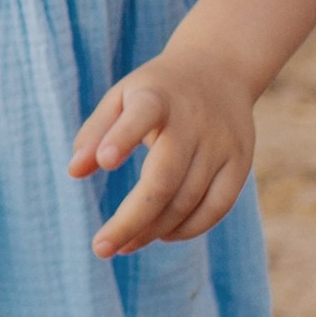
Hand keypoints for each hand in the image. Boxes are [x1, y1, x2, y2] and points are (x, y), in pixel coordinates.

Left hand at [69, 52, 255, 255]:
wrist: (220, 69)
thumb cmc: (157, 91)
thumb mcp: (122, 96)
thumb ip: (95, 131)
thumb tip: (74, 172)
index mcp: (157, 96)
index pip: (142, 114)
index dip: (123, 137)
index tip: (104, 161)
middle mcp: (193, 120)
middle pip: (164, 179)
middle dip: (131, 220)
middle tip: (101, 248)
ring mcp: (222, 143)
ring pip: (188, 200)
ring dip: (154, 229)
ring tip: (124, 244)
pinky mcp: (241, 161)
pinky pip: (217, 207)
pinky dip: (189, 228)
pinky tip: (162, 235)